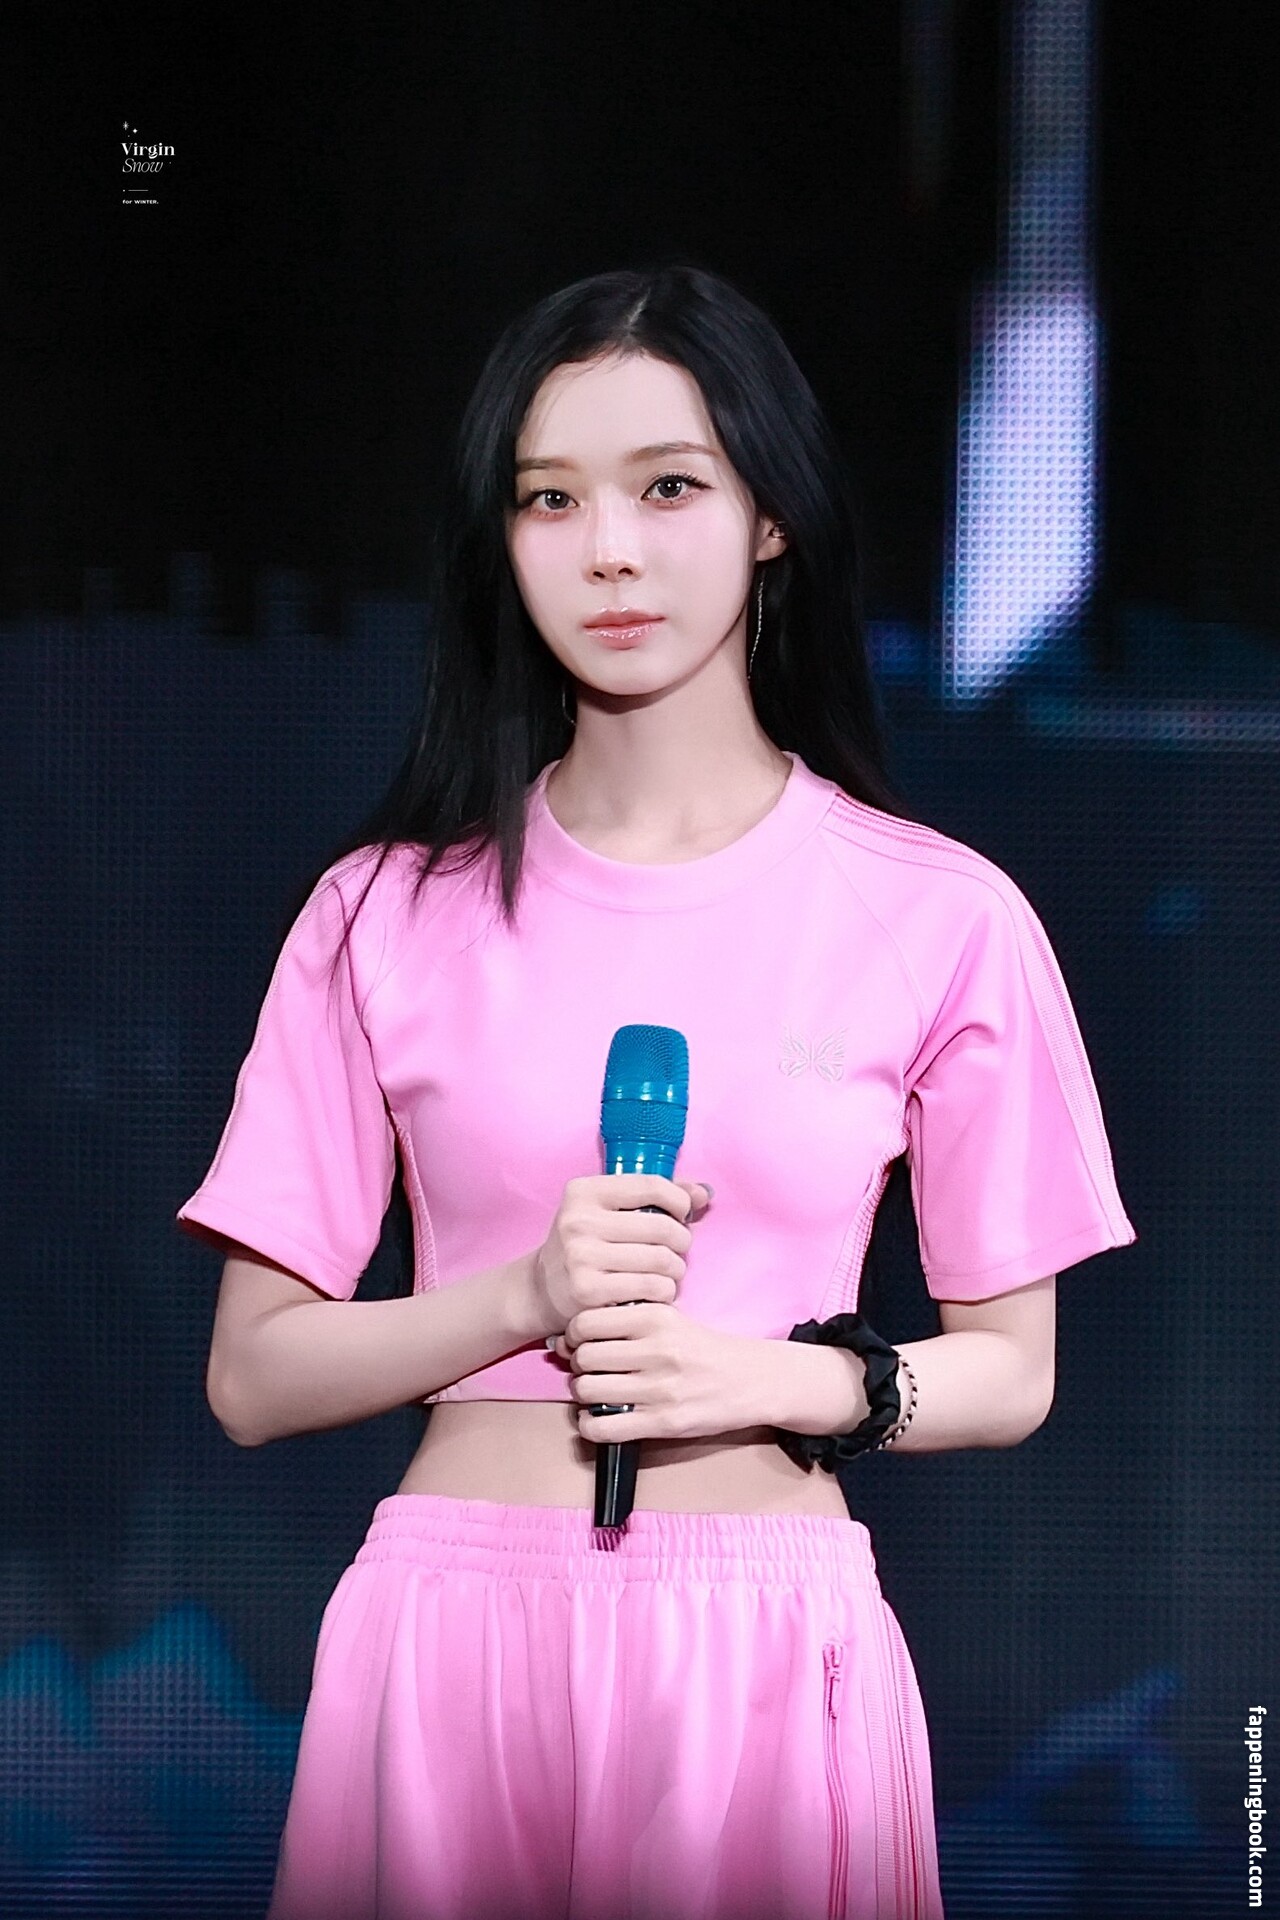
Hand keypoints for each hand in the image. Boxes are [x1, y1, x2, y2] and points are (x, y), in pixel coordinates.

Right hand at [530, 1174, 711, 1337]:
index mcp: (584, 1192)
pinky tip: (656, 1291)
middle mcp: (578, 1221)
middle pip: (662, 1228)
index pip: (653, 1186)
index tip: (681, 1214)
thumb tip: (703, 1193)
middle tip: (677, 1250)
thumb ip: (656, 1196)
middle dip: (682, 1240)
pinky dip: (665, 1291)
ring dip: (676, 1269)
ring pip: (662, 1261)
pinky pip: (651, 1289)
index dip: (680, 1201)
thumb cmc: (587, 1243)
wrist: (543, 1288)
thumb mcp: (609, 1209)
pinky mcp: (588, 1291)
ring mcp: (581, 1257)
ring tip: (669, 1271)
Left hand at [549, 1303, 775, 1444]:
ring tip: (595, 1393)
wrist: (750, 1379)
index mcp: (656, 1317)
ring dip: (583, 1394)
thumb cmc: (702, 1348)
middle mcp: (657, 1349)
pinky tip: (596, 1419)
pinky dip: (589, 1426)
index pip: (586, 1322)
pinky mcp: (665, 1422)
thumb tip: (564, 1336)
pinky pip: (604, 1428)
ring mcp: (661, 1388)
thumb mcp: (669, 1318)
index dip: (573, 1334)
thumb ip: (624, 1321)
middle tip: (586, 1369)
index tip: (578, 1342)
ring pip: (589, 1391)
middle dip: (577, 1365)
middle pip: (584, 1357)